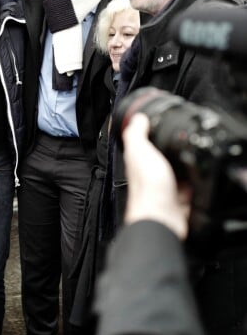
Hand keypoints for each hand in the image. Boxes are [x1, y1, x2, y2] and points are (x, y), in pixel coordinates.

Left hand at [122, 113, 190, 239]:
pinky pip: (188, 191)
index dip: (147, 138)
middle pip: (160, 161)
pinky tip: (196, 181)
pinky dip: (193, 186)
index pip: (141, 147)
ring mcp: (164, 190)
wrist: (161, 216)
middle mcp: (149, 177)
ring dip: (183, 169)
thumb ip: (137, 134)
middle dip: (169, 154)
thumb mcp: (140, 151)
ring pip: (175, 176)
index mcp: (137, 164)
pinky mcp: (178, 203)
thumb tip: (137, 118)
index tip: (155, 129)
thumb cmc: (148, 188)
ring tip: (189, 159)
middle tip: (178, 145)